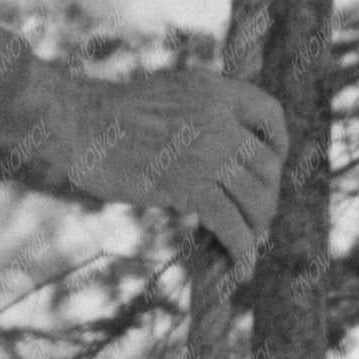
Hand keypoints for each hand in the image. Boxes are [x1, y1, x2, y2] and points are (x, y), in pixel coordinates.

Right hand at [20, 59, 288, 272]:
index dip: (279, 145)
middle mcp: (219, 119)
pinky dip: (242, 250)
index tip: (271, 167)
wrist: (79, 121)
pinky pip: (232, 224)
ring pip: (256, 198)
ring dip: (257, 226)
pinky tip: (241, 268)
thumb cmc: (112, 112)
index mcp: (214, 91)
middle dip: (267, 196)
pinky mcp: (190, 186)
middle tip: (255, 216)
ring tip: (248, 241)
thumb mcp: (170, 95)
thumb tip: (227, 150)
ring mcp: (207, 152)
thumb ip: (203, 113)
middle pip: (268, 166)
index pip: (270, 115)